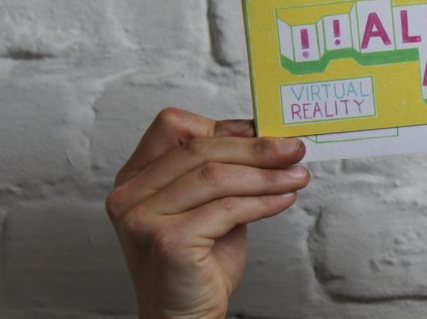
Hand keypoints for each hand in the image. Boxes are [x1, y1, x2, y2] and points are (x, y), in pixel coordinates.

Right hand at [105, 108, 309, 318]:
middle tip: (294, 149)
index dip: (221, 126)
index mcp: (136, 178)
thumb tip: (265, 136)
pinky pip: (226, 208)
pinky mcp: (166, 241)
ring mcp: (142, 218)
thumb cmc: (199, 261)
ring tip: (296, 176)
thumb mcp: (210, 203)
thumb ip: (223, 170)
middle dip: (256, 148)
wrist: (186, 315)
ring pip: (215, 177)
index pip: (173, 127)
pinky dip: (262, 201)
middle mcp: (130, 195)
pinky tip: (283, 201)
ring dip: (266, 175)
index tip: (262, 130)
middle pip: (200, 149)